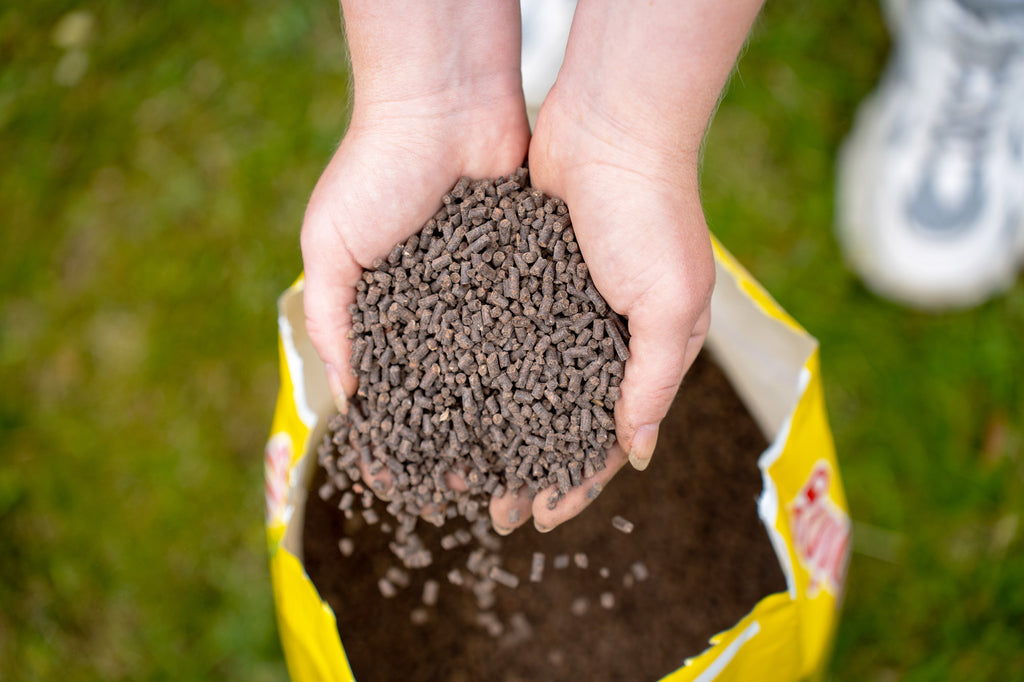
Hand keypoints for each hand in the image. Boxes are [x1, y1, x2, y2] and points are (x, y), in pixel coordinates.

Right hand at [301, 1, 529, 501]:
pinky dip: (539, 371)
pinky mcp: (527, 273)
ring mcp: (485, 294)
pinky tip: (550, 411)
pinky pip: (534, 331)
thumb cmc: (374, 169)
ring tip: (514, 466)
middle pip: (448, 392)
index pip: (387, 388)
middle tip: (468, 487)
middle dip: (455, 440)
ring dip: (503, 420)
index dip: (391, 432)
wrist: (446, 104)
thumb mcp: (329, 244)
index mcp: (388, 308)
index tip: (397, 480)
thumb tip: (344, 396)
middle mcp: (439, 309)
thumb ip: (329, 318)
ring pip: (496, 372)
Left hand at [488, 84, 714, 533]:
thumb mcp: (670, 303)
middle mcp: (602, 337)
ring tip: (459, 468)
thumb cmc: (651, 215)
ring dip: (494, 429)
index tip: (542, 517)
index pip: (611, 437)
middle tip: (491, 511)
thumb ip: (653, 379)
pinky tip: (447, 401)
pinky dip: (477, 373)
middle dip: (528, 468)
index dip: (578, 480)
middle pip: (559, 422)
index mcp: (646, 350)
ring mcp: (560, 310)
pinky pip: (497, 339)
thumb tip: (640, 454)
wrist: (609, 128)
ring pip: (521, 387)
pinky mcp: (524, 279)